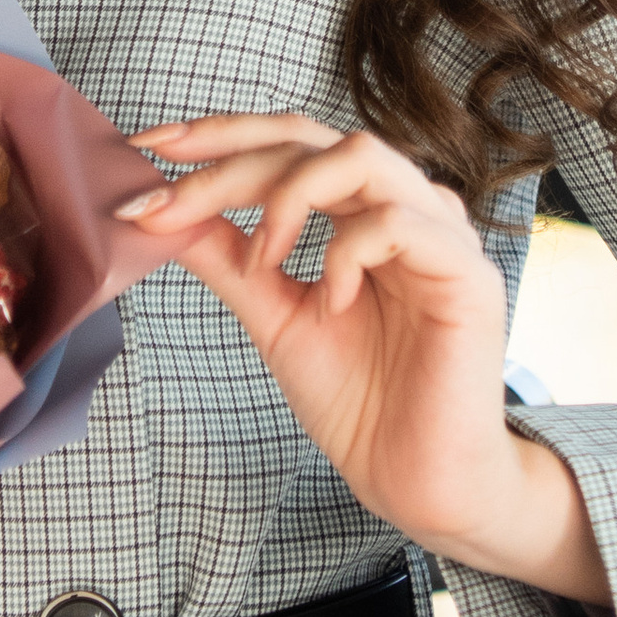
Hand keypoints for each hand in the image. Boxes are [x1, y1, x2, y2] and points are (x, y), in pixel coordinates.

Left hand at [120, 117, 609, 601]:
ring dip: (288, 195)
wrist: (415, 482)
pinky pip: (397, 225)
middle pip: (312, 137)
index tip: (147, 148)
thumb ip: (228, 258)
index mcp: (362, 210)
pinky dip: (345, 254)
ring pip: (360, 155)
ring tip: (262, 257)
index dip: (219, 135)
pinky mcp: (468, 273)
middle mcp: (404, 206)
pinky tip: (330, 303)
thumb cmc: (359, 401)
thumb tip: (159, 210)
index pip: (289, 141)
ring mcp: (441, 234)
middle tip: (168, 199)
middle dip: (230, 160)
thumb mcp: (272, 316)